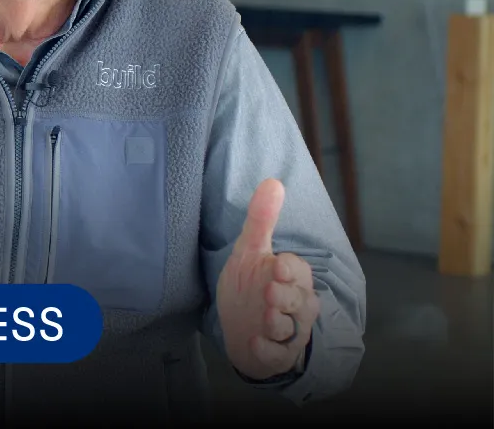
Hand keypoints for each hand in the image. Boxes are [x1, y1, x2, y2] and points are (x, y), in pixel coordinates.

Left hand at [216, 178, 319, 380]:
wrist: (239, 329)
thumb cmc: (249, 286)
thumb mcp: (249, 251)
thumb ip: (261, 220)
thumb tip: (273, 181)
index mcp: (292, 277)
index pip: (298, 270)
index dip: (289, 268)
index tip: (275, 263)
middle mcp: (295, 304)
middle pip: (297, 300)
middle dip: (284, 296)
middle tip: (269, 291)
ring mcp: (287, 331)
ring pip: (290, 328)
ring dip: (277, 323)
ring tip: (265, 317)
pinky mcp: (275, 353)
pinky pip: (276, 354)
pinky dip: (267, 350)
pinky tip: (255, 343)